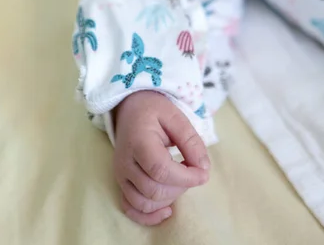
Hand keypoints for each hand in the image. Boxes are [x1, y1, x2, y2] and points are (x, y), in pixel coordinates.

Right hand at [114, 90, 209, 225]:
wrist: (130, 107)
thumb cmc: (153, 110)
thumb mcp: (175, 116)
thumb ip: (190, 141)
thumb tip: (204, 168)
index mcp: (138, 141)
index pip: (161, 170)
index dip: (186, 177)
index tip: (203, 173)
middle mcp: (125, 162)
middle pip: (154, 190)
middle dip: (180, 186)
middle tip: (192, 169)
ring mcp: (120, 174)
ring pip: (144, 202)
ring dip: (169, 198)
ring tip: (180, 180)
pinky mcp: (120, 182)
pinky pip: (130, 208)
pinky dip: (148, 215)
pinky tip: (167, 210)